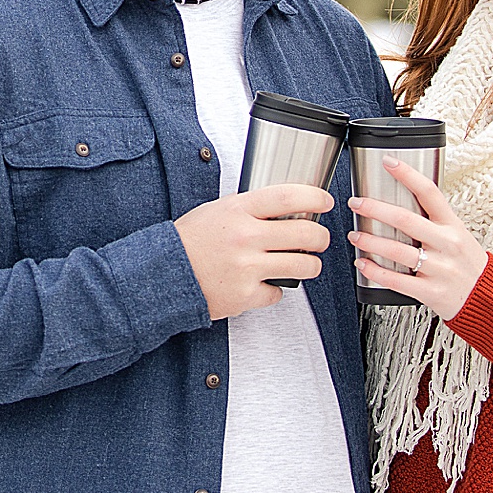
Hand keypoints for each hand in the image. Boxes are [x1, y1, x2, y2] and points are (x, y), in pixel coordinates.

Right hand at [174, 182, 332, 318]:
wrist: (167, 271)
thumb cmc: (193, 239)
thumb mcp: (220, 209)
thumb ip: (252, 209)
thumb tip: (288, 209)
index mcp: (238, 209)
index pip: (287, 196)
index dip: (313, 196)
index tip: (324, 200)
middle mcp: (245, 237)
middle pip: (303, 234)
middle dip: (321, 237)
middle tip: (321, 238)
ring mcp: (247, 268)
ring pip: (301, 266)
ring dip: (311, 265)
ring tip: (307, 263)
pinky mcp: (245, 295)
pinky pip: (278, 293)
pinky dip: (275, 289)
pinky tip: (265, 282)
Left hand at [349, 157, 486, 321]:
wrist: (488, 299)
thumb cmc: (467, 263)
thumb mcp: (458, 234)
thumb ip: (434, 220)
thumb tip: (400, 198)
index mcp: (452, 225)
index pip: (429, 192)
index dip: (407, 174)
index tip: (388, 162)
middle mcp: (446, 244)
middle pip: (406, 220)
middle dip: (375, 209)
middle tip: (356, 203)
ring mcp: (439, 268)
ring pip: (397, 251)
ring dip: (370, 242)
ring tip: (355, 236)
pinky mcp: (431, 292)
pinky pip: (397, 280)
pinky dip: (375, 271)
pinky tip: (363, 264)